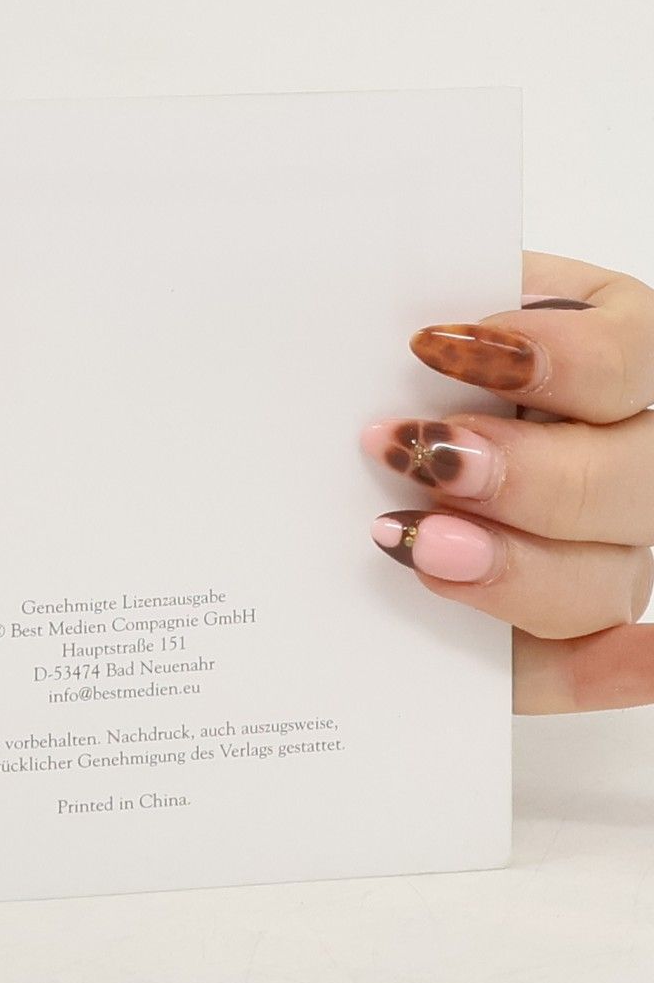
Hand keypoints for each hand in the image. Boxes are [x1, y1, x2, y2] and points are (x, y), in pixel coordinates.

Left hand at [362, 252, 653, 711]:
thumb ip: (423, 314)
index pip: (623, 354)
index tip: (437, 349)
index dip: (551, 356)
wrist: (356, 441)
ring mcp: (605, 547)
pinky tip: (627, 665)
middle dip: (525, 472)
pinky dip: (619, 669)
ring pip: (607, 575)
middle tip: (424, 460)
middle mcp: (625, 454)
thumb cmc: (388, 366)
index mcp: (605, 354)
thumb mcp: (406, 321)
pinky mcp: (562, 630)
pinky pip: (603, 656)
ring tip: (418, 546)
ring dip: (518, 566)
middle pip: (629, 474)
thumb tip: (410, 330)